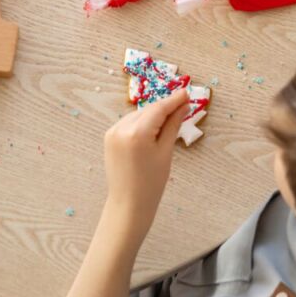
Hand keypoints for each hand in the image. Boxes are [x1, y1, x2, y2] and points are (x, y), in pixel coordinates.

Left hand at [102, 89, 188, 237]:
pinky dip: (142, 122)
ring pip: (138, 115)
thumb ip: (173, 125)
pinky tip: (152, 127)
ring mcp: (112, 132)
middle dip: (165, 107)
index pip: (159, 109)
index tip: (186, 92)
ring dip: (153, 114)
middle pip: (148, 110)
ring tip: (170, 118)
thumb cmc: (151, 183)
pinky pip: (129, 123)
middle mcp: (121, 128)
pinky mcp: (109, 137)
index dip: (174, 100)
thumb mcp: (166, 152)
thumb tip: (183, 106)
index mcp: (137, 133)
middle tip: (183, 105)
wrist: (128, 204)